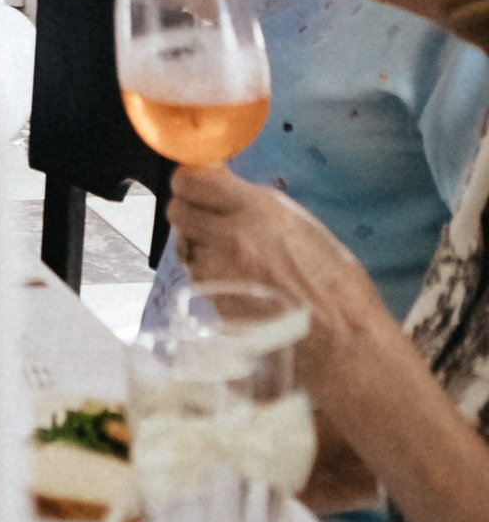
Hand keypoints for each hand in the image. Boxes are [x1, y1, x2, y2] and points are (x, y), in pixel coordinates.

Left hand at [168, 163, 394, 367]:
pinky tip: (238, 292)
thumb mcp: (303, 229)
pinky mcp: (215, 304)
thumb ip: (259, 209)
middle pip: (178, 212)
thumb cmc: (338, 287)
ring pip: (187, 250)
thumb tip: (228, 195)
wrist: (343, 342)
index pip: (193, 179)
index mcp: (258, 209)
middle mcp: (232, 235)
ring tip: (232, 266)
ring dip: (200, 253)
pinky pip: (199, 283)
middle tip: (206, 227)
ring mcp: (220, 271)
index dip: (189, 184)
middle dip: (189, 217)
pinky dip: (210, 284)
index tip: (196, 190)